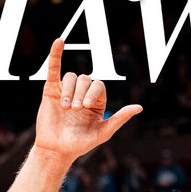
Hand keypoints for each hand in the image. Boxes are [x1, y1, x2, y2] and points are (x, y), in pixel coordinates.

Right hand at [34, 39, 141, 161]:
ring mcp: (66, 90)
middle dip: (80, 93)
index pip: (98, 85)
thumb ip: (120, 118)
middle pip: (85, 79)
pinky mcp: (51, 90)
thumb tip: (139, 107)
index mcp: (96, 101)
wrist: (57, 150)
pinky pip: (54, 69)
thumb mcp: (103, 132)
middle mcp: (81, 93)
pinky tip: (59, 41)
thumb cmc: (80, 143)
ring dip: (69, 91)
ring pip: (71, 77)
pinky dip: (55, 54)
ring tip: (65, 108)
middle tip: (75, 110)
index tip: (86, 106)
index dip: (92, 92)